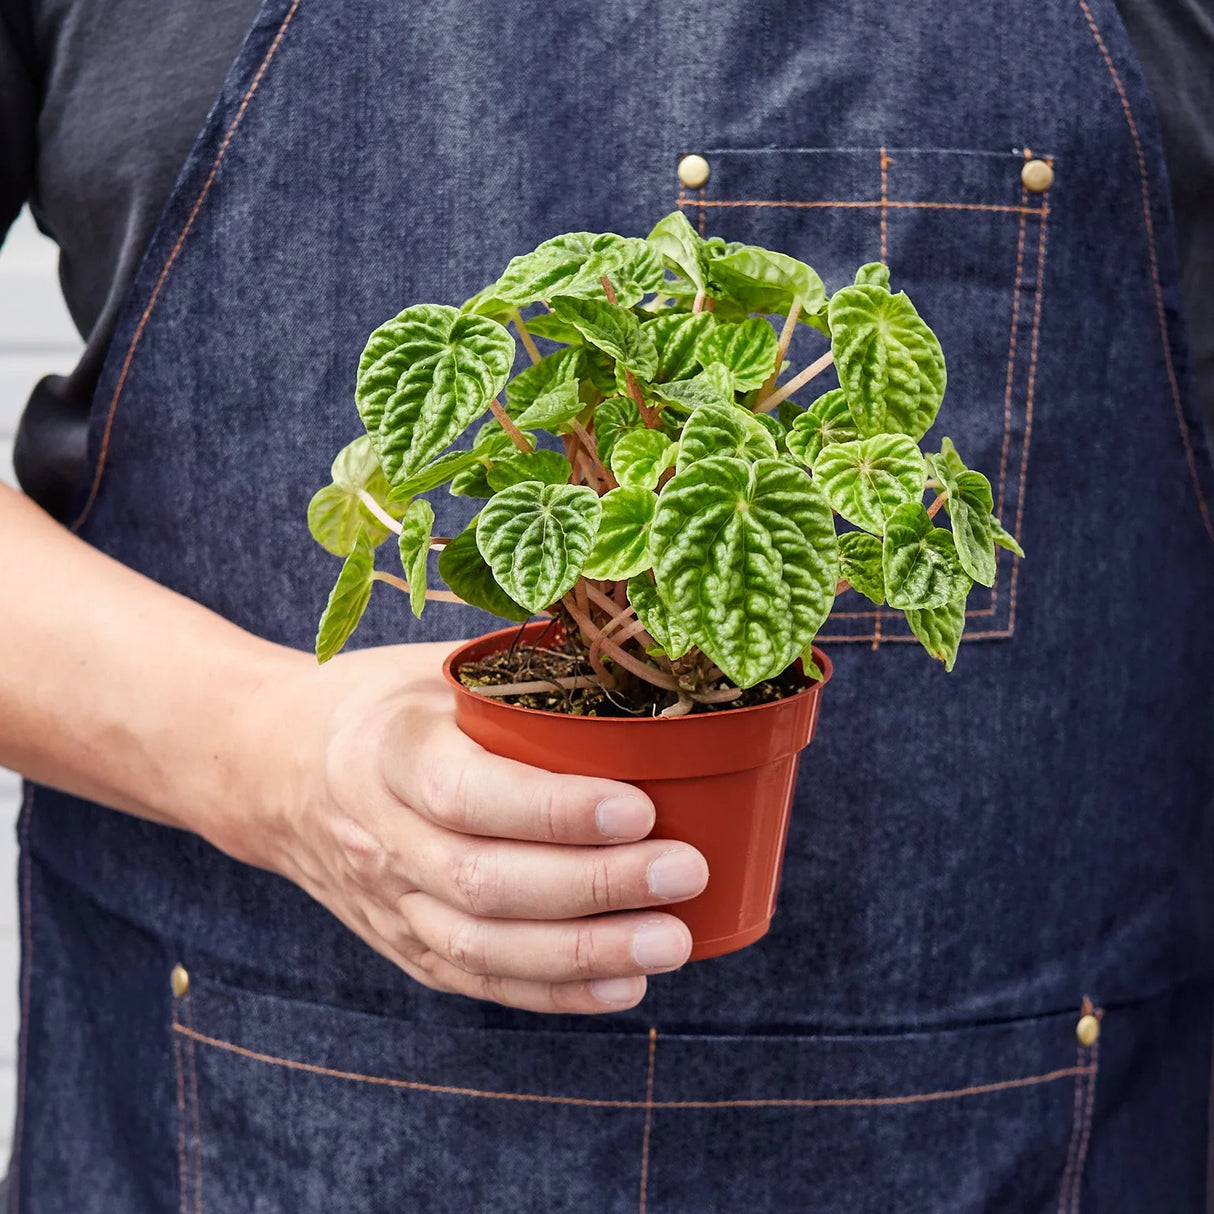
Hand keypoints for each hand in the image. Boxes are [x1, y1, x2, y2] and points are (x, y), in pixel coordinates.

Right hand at [244, 641, 708, 1013]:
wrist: (275, 766)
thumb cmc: (381, 702)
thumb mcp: (435, 667)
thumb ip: (518, 673)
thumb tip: (639, 662)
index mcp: (388, 751)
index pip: (468, 794)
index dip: (555, 809)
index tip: (641, 806)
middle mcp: (380, 835)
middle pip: (485, 882)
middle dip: (595, 885)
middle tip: (684, 871)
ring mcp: (386, 900)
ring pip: (482, 947)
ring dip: (584, 953)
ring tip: (672, 942)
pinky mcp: (400, 942)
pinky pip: (476, 981)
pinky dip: (553, 992)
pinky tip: (623, 984)